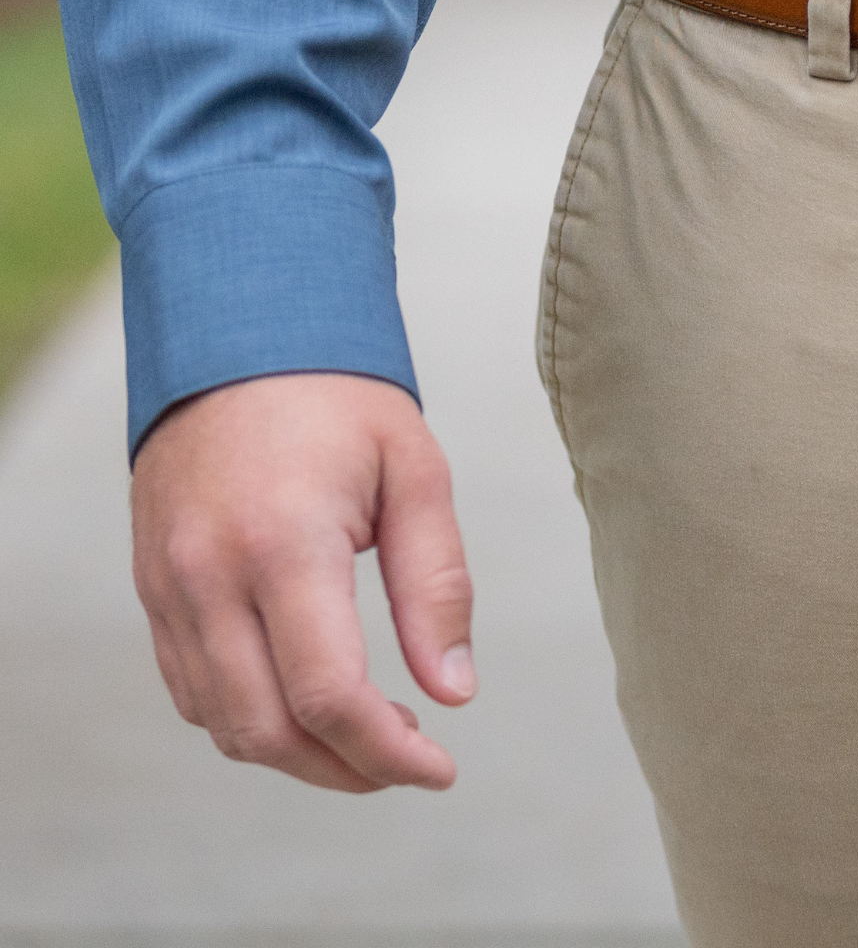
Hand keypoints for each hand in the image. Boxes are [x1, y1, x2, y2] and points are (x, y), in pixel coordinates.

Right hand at [131, 372, 474, 791]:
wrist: (238, 338)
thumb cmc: (340, 400)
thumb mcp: (415, 471)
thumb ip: (436, 584)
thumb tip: (454, 690)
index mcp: (284, 543)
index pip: (328, 694)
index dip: (388, 753)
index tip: (441, 768)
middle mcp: (210, 577)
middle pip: (269, 730)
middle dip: (346, 769)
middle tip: (410, 762)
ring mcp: (169, 589)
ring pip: (223, 723)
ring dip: (296, 754)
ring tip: (369, 738)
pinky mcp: (153, 592)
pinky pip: (192, 690)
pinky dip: (249, 719)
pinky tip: (306, 702)